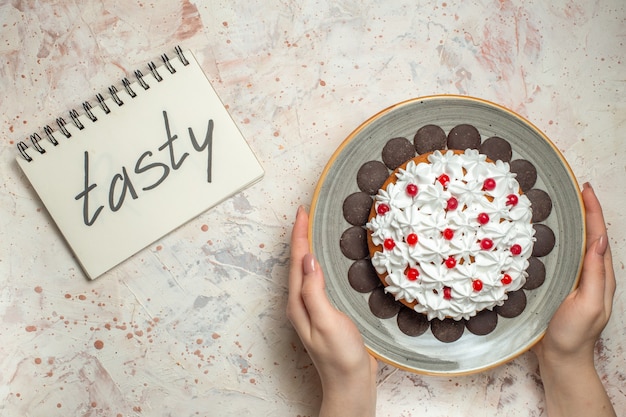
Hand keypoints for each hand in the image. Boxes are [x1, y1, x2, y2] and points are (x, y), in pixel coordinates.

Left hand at [287, 206, 376, 416]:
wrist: (351, 383)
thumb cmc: (340, 357)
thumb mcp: (327, 322)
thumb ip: (315, 291)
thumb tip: (308, 260)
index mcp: (299, 303)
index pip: (297, 261)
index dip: (299, 235)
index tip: (302, 212)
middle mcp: (302, 303)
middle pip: (298, 263)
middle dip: (301, 236)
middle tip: (306, 214)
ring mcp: (313, 308)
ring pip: (307, 270)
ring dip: (309, 248)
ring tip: (313, 229)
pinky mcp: (326, 312)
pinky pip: (319, 280)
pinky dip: (321, 264)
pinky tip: (327, 260)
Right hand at [533, 182, 615, 416]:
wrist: (560, 359)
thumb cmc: (573, 334)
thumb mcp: (588, 303)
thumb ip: (595, 272)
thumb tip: (599, 238)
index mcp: (599, 275)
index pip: (598, 234)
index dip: (593, 210)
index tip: (584, 188)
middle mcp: (589, 273)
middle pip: (588, 234)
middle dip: (583, 210)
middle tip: (570, 189)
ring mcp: (575, 279)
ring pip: (575, 244)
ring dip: (570, 223)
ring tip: (557, 204)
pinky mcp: (560, 285)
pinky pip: (561, 256)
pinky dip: (557, 240)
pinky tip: (544, 236)